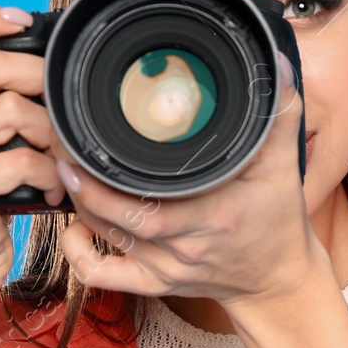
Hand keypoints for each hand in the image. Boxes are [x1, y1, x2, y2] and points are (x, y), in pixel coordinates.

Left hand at [55, 52, 321, 307]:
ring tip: (68, 169)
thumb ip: (280, 112)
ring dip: (80, 204)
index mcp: (212, 217)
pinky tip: (75, 226)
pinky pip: (103, 276)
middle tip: (62, 148)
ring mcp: (166, 268)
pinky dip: (78, 252)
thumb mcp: (285, 164)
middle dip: (81, 183)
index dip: (103, 184)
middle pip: (112, 219)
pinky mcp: (156, 283)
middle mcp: (183, 247)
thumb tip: (274, 64)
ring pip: (104, 238)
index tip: (81, 148)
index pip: (145, 208)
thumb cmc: (279, 220)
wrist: (279, 279)